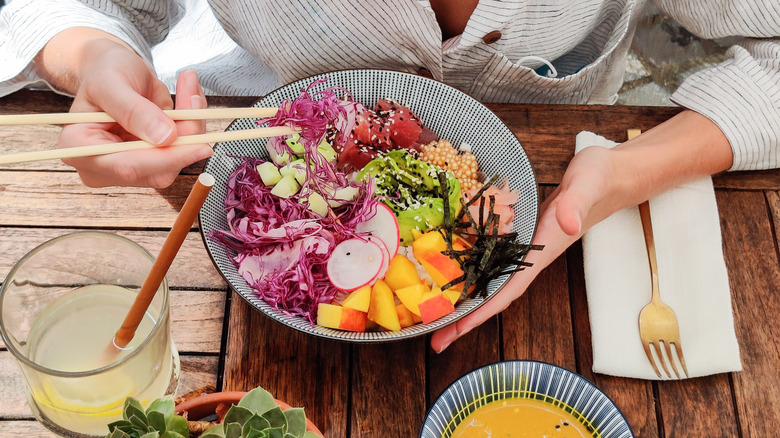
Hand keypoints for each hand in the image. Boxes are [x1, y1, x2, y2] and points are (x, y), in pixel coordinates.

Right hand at [60, 53, 211, 186]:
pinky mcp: (151, 163)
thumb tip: (166, 137)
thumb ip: (135, 110)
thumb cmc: (105, 71)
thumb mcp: (113, 82)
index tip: (201, 145)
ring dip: (192, 128)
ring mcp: (128, 168)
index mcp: (78, 148)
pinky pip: (181, 152)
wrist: (114, 69)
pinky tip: (189, 100)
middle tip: (195, 98)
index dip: (166, 158)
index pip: (127, 166)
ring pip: (174, 162)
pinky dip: (192, 127)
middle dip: (185, 137)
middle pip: (156, 169)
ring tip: (189, 90)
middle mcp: (101, 167)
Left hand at [430, 145, 634, 351]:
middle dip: (466, 317)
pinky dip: (471, 268)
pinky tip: (452, 272)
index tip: (458, 331)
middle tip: (434, 338)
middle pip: (493, 293)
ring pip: (490, 277)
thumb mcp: (587, 187)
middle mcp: (530, 256)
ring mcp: (524, 246)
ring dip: (465, 297)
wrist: (610, 175)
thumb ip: (576, 206)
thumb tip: (568, 225)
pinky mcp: (520, 232)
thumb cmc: (599, 180)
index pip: (508, 289)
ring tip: (435, 314)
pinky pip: (491, 257)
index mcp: (542, 251)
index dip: (483, 311)